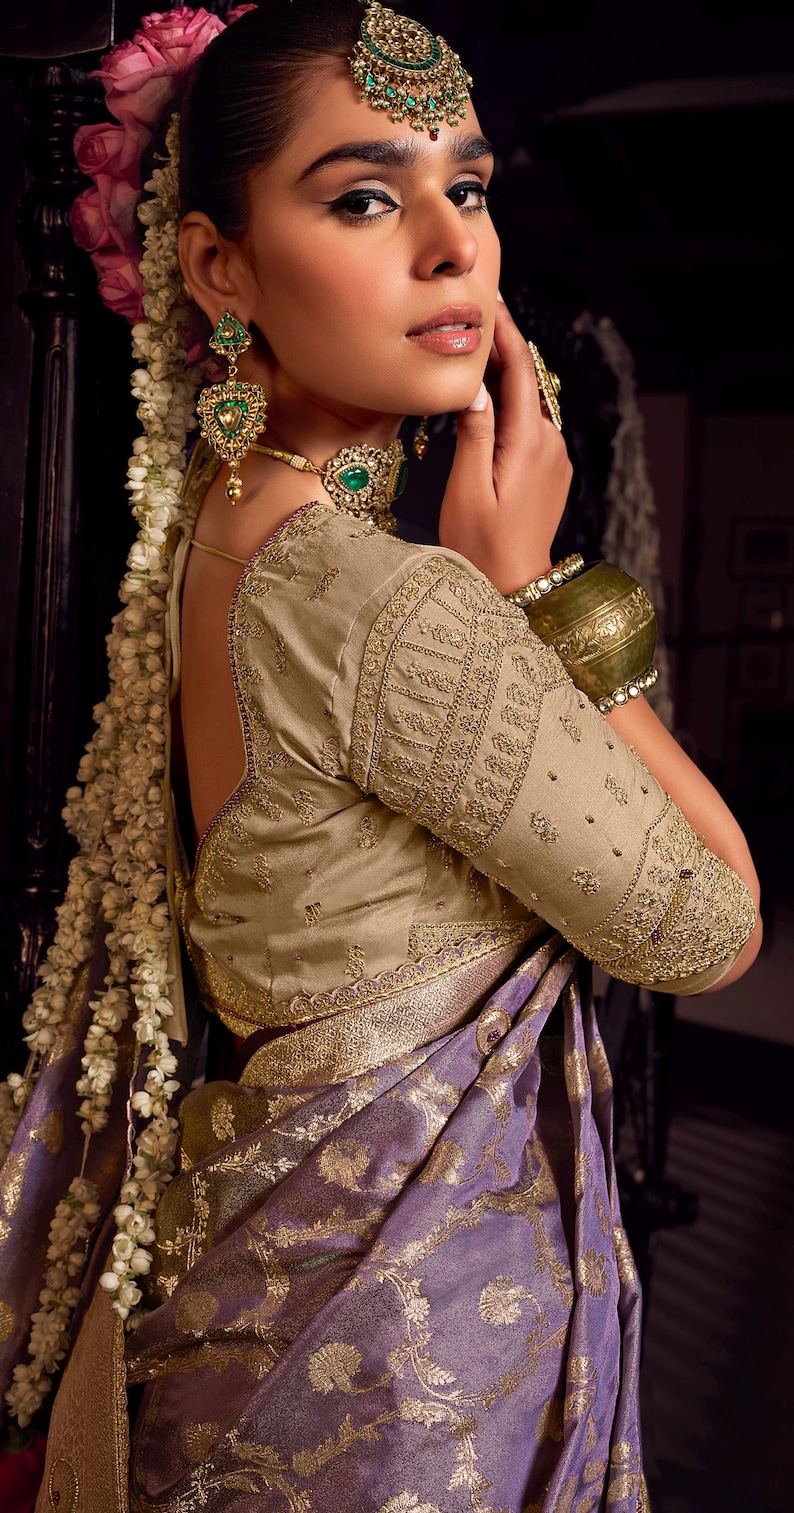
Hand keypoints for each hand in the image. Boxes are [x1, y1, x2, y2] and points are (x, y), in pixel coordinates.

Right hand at [438, 298, 572, 593]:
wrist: (514, 587)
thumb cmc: (481, 546)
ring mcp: (555, 458)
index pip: (521, 372)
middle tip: (476, 315)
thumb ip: (475, 435)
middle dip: (504, 347)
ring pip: (531, 401)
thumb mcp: (467, 490)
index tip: (492, 301)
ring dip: (507, 376)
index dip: (506, 333)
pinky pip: (533, 424)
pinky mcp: (551, 471)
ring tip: (477, 349)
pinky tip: (490, 398)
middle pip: (529, 381)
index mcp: (530, 444)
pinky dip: (513, 403)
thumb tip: (476, 389)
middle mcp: (551, 444)